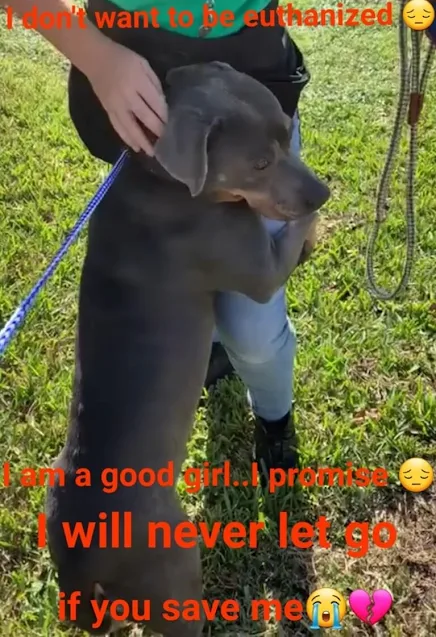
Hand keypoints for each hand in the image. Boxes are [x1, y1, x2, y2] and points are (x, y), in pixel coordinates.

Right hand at [84, 38, 167, 155]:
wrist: (95, 58)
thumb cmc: (123, 59)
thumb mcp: (143, 64)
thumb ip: (154, 83)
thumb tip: (162, 104)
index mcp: (137, 81)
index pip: (155, 102)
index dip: (164, 116)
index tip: (173, 126)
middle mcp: (127, 95)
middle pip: (144, 117)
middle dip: (157, 130)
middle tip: (167, 142)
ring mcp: (116, 105)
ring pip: (130, 127)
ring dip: (142, 141)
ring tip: (152, 152)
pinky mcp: (108, 110)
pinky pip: (118, 127)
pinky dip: (127, 138)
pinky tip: (136, 147)